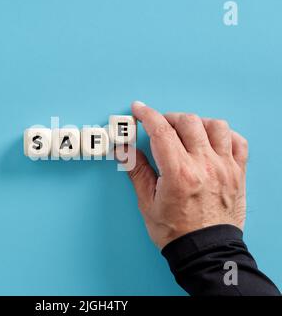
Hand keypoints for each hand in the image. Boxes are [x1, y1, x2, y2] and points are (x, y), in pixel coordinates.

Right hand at [124, 101, 247, 248]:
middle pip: (188, 122)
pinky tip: (211, 141)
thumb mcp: (148, 203)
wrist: (205, 252)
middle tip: (159, 125)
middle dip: (168, 118)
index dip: (147, 115)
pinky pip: (238, 142)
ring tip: (186, 132)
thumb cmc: (176, 232)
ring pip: (216, 126)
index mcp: (179, 173)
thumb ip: (137, 171)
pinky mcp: (237, 174)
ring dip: (197, 123)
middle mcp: (204, 166)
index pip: (161, 131)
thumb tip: (124, 149)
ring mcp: (225, 168)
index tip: (139, 109)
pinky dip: (224, 135)